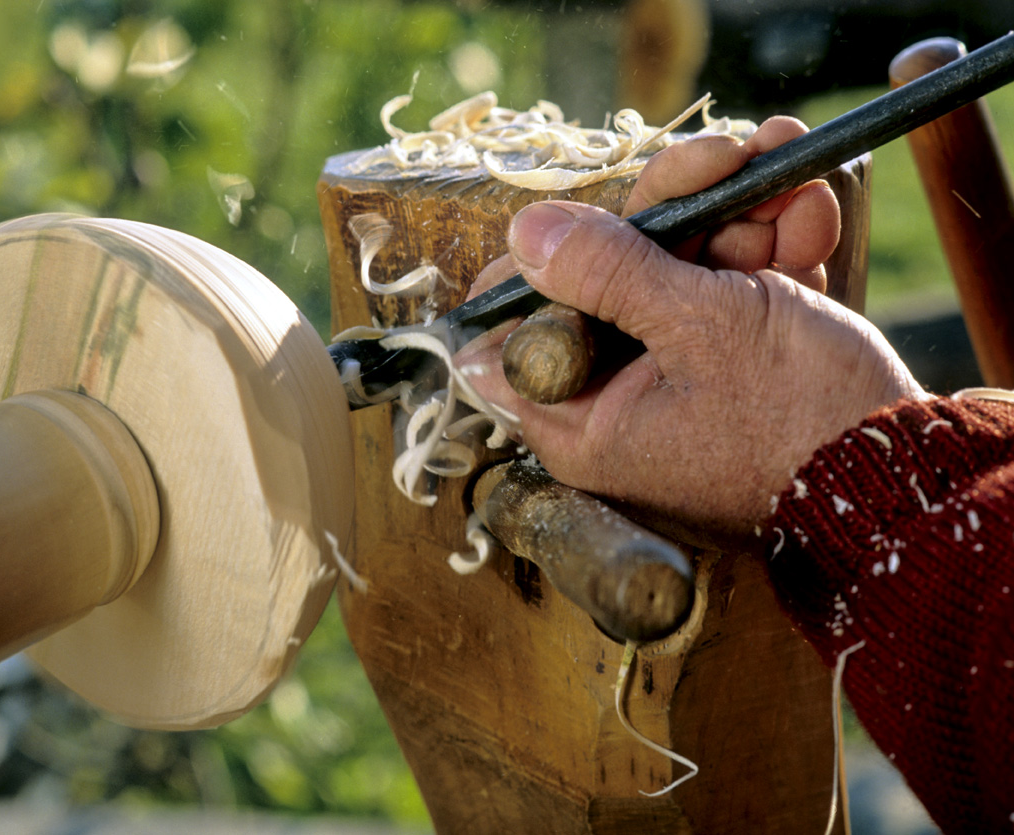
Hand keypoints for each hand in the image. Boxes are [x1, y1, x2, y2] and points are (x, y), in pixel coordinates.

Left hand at [464, 117, 928, 546]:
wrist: (907, 471)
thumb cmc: (800, 417)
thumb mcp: (697, 327)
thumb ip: (607, 273)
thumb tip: (526, 229)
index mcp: (581, 420)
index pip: (508, 336)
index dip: (536, 267)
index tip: (586, 217)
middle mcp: (615, 401)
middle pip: (602, 282)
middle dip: (671, 211)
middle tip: (722, 158)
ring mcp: (674, 376)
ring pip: (675, 268)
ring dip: (737, 213)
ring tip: (789, 175)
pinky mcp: (729, 359)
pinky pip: (727, 289)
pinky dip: (770, 247)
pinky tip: (811, 214)